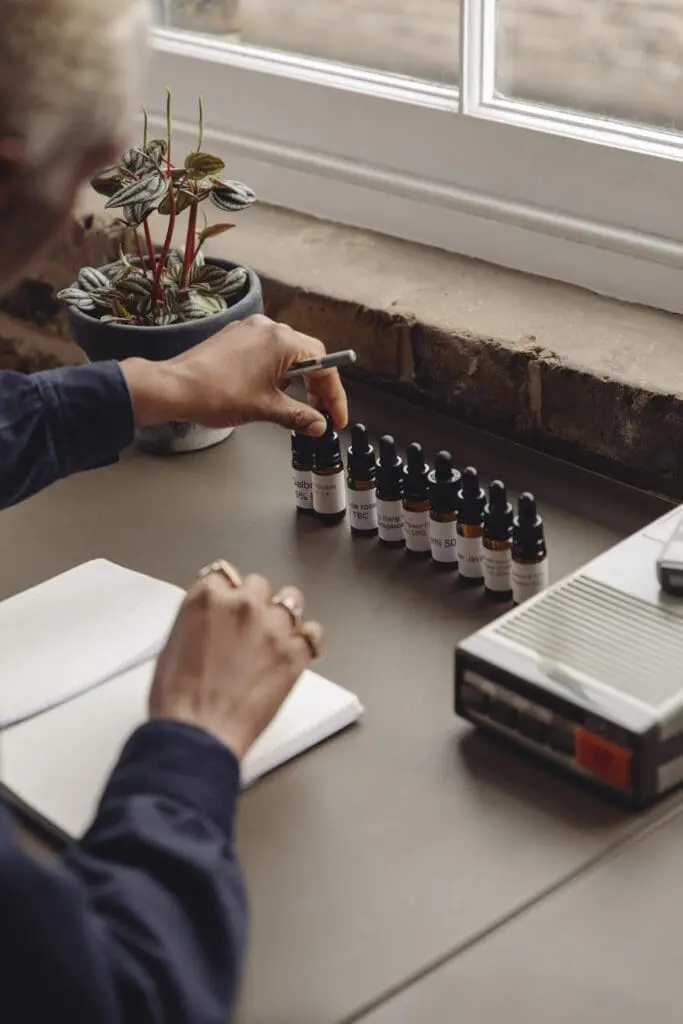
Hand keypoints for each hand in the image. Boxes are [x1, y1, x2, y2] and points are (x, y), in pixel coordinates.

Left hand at [122, 314, 347, 437]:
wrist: (174, 388)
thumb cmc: (215, 394)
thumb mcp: (267, 409)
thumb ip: (299, 416)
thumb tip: (317, 424)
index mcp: (282, 341)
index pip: (324, 365)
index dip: (333, 395)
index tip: (334, 417)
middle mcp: (268, 328)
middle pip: (308, 355)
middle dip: (317, 386)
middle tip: (319, 413)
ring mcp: (249, 330)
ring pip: (287, 354)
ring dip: (296, 379)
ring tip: (293, 406)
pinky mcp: (235, 337)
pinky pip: (266, 352)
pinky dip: (275, 372)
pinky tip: (270, 392)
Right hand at [149, 568, 322, 759]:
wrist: (198, 733)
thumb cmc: (176, 698)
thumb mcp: (174, 643)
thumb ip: (200, 620)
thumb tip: (213, 620)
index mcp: (207, 598)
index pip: (222, 576)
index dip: (225, 594)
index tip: (226, 606)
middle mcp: (243, 604)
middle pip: (258, 584)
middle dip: (254, 601)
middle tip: (247, 627)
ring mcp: (273, 627)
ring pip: (291, 599)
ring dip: (283, 615)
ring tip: (275, 636)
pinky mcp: (295, 653)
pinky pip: (313, 633)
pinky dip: (305, 641)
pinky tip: (295, 652)